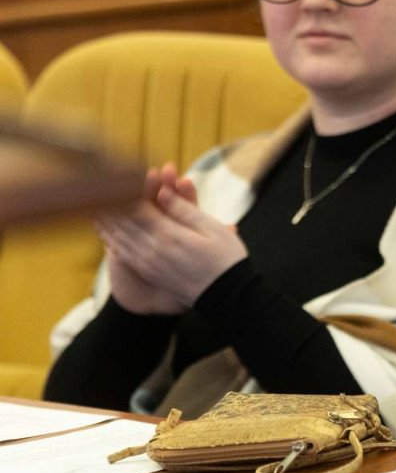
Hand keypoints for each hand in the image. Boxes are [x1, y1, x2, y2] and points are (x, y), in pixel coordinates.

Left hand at [95, 168, 246, 305]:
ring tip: (90, 205)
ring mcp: (149, 262)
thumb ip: (185, 210)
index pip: (140, 207)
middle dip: (111, 202)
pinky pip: (124, 254)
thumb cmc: (227, 259)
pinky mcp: (150, 272)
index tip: (114, 175)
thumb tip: (162, 193)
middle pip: (126, 221)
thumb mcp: (213, 229)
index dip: (127, 190)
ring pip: (120, 237)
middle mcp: (153, 249)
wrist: (229, 296)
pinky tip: (105, 233)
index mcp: (170, 234)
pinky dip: (112, 240)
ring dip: (106, 220)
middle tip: (93, 186)